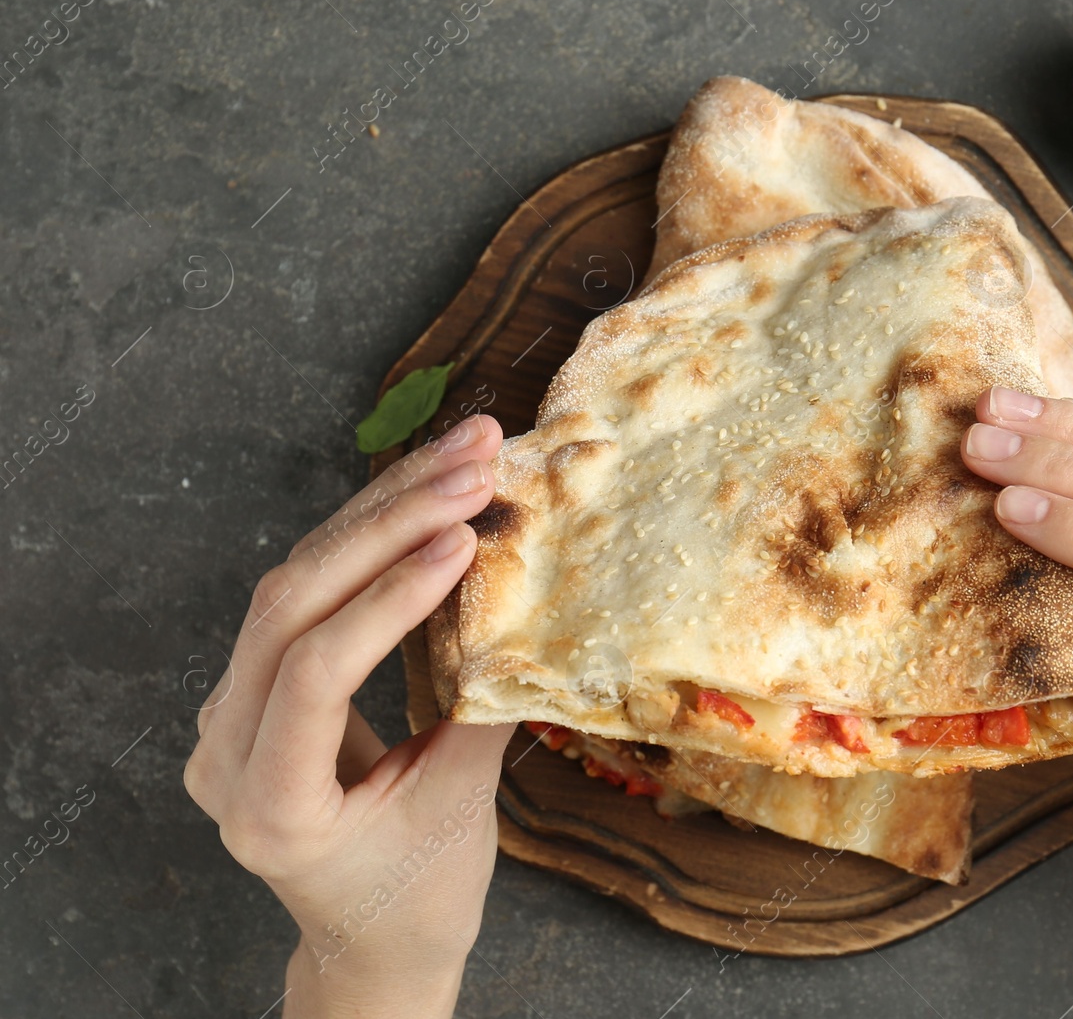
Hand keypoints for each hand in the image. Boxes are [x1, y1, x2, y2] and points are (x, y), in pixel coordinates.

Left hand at [184, 415, 514, 1018]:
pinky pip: (305, 595)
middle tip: (473, 464)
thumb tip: (523, 607)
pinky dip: (370, 539)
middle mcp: (224, 752)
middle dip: (388, 523)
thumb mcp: (460, 813)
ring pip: (294, 584)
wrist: (372, 943)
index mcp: (269, 807)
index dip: (388, 597)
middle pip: (290, 606)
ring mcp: (229, 714)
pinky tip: (426, 491)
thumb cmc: (420, 899)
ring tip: (466, 453)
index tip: (464, 539)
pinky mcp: (255, 688)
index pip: (314, 673)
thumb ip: (480, 709)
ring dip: (383, 511)